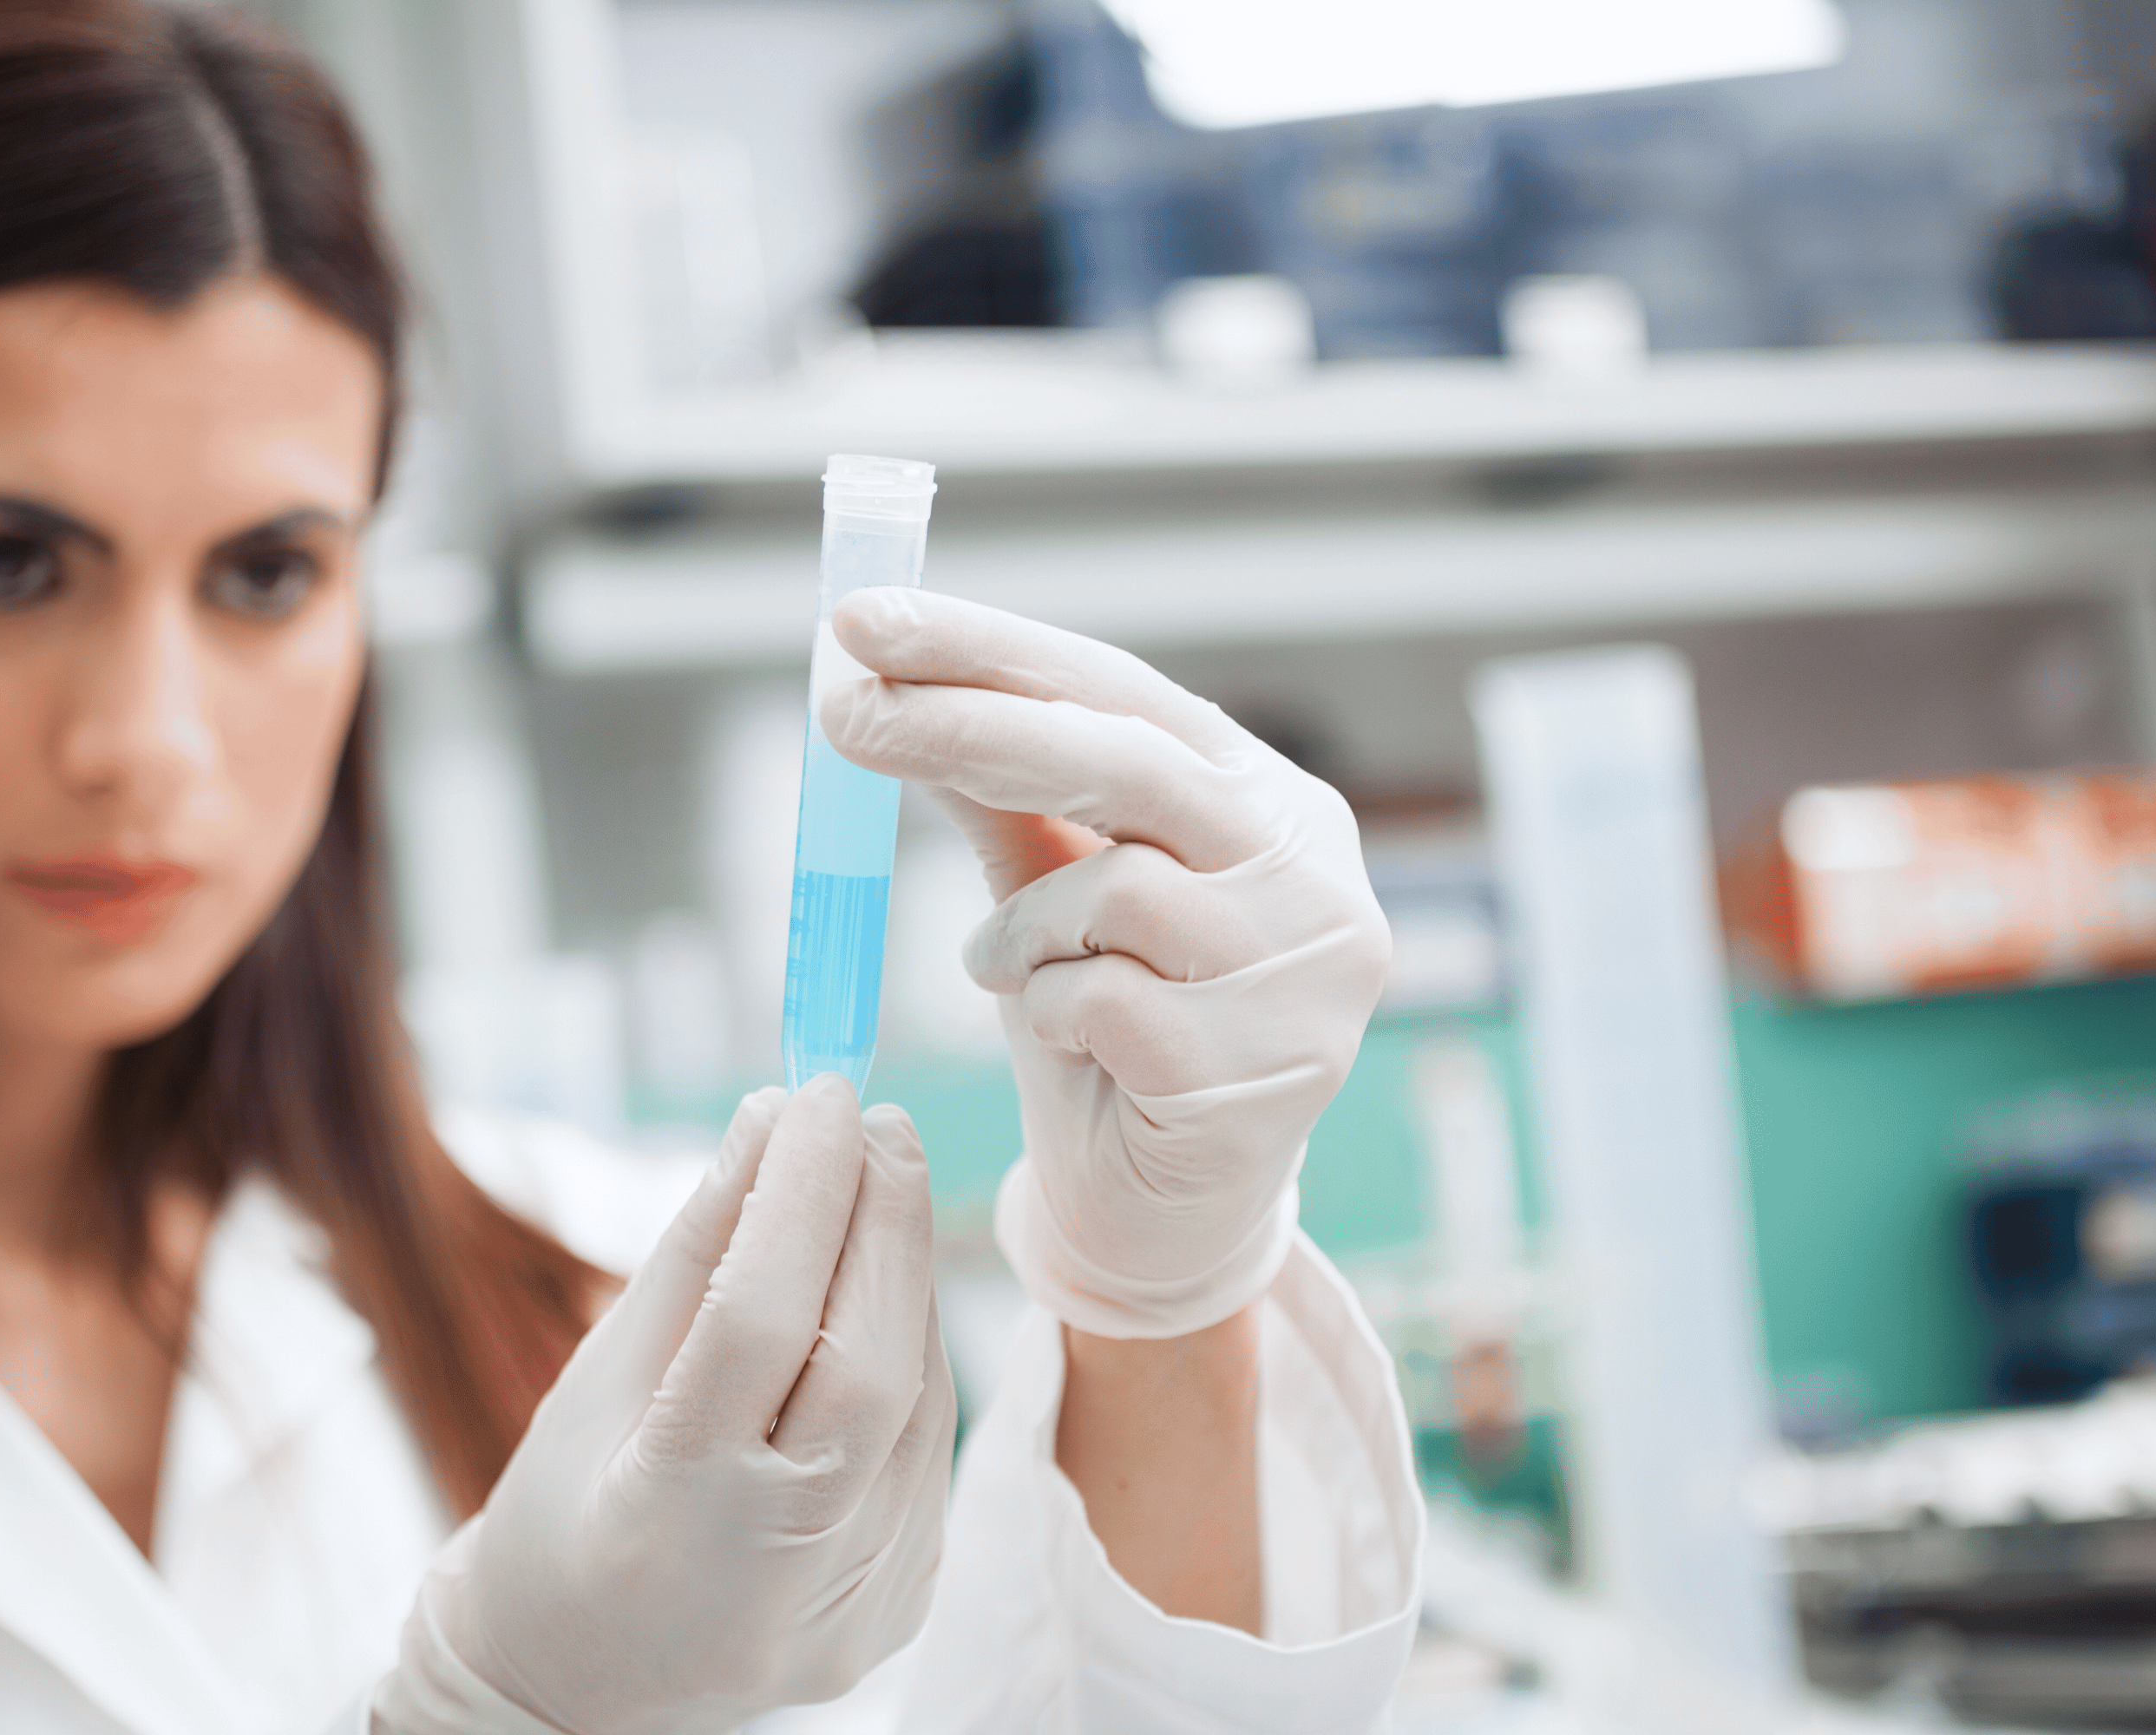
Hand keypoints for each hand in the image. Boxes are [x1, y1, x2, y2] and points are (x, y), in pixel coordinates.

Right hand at [382, 1076, 953, 1734]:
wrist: (575, 1684)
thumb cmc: (564, 1511)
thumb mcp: (597, 1377)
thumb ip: (697, 1250)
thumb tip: (773, 1119)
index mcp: (672, 1517)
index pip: (759, 1323)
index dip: (800, 1194)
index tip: (818, 1090)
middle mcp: (778, 1575)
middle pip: (868, 1364)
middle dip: (881, 1221)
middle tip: (871, 1120)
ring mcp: (852, 1604)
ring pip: (919, 1405)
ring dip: (906, 1278)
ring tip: (875, 1186)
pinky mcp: (900, 1607)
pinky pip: (927, 1451)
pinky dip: (910, 1354)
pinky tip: (880, 1294)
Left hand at [821, 590, 1391, 1338]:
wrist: (1161, 1221)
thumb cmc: (1107, 1035)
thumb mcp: (1047, 898)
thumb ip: (998, 795)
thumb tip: (882, 676)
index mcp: (1269, 802)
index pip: (1122, 693)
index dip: (989, 648)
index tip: (861, 620)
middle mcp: (1313, 871)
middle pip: (1126, 761)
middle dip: (967, 725)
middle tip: (841, 708)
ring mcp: (1304, 975)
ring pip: (1114, 889)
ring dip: (1020, 930)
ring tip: (1004, 971)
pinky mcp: (1262, 1073)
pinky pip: (1103, 1000)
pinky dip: (1047, 1011)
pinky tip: (1066, 1045)